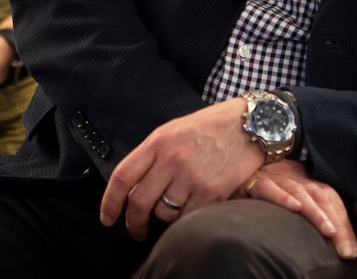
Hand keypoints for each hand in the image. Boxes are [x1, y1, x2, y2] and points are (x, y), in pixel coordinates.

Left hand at [98, 97, 262, 240]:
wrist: (250, 125)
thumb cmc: (209, 128)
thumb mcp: (172, 131)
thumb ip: (151, 156)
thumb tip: (131, 187)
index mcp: (157, 143)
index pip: (122, 177)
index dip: (109, 202)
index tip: (107, 218)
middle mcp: (171, 160)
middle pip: (139, 202)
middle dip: (133, 223)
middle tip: (135, 231)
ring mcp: (191, 177)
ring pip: (164, 213)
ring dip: (164, 217)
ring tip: (173, 208)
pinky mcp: (211, 192)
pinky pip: (188, 218)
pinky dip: (185, 219)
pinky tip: (190, 209)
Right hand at [240, 160, 356, 259]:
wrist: (228, 170)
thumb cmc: (259, 197)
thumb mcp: (288, 201)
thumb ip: (308, 213)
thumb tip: (334, 245)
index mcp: (303, 182)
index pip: (330, 198)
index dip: (343, 222)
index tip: (350, 250)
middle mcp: (291, 177)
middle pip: (320, 195)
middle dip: (336, 221)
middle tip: (345, 248)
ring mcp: (273, 178)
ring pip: (299, 190)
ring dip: (315, 211)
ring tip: (328, 230)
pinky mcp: (253, 182)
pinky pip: (269, 188)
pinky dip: (283, 197)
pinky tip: (294, 207)